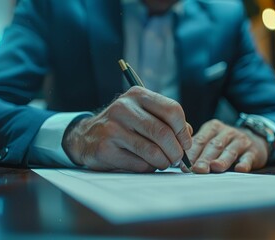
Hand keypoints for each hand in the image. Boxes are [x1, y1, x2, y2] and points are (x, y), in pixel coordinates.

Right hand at [62, 86, 191, 171]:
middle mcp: (124, 108)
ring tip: (164, 163)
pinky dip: (148, 168)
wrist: (86, 136)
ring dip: (164, 162)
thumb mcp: (142, 113)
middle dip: (176, 151)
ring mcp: (113, 128)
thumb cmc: (123, 125)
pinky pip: (139, 164)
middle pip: (163, 133)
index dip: (184, 131)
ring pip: (152, 151)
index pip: (172, 110)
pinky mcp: (106, 149)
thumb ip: (166, 120)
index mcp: (137, 95)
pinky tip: (146, 164)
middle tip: (177, 159)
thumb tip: (188, 135)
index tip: (185, 144)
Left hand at [181, 119, 267, 172]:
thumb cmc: (225, 143)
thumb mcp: (211, 139)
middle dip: (204, 158)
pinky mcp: (254, 151)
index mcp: (212, 128)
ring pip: (230, 151)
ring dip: (222, 160)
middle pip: (213, 146)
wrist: (254, 139)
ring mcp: (241, 141)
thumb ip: (197, 148)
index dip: (191, 153)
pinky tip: (240, 169)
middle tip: (196, 169)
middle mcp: (227, 132)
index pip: (200, 140)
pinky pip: (248, 157)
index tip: (183, 165)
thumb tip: (178, 162)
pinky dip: (244, 163)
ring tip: (215, 168)